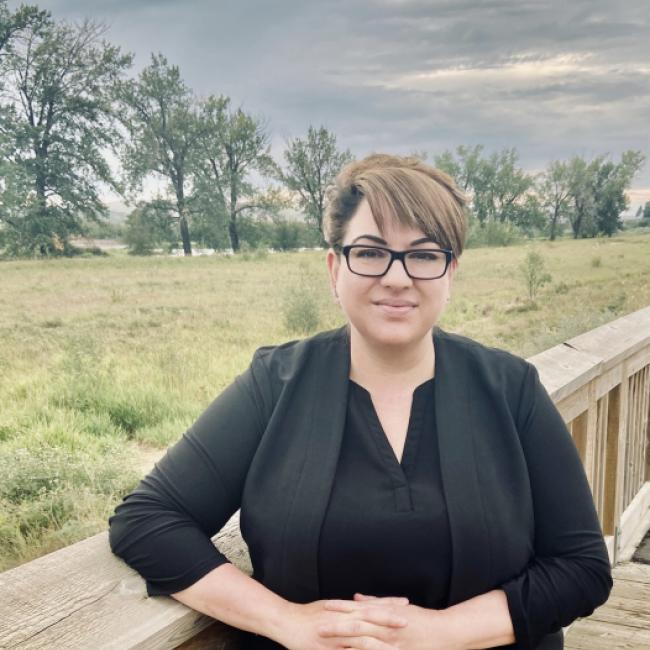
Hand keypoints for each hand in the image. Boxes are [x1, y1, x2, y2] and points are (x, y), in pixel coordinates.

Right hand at [275, 596, 410, 649]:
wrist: (286, 621)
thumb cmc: (306, 616)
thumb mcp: (329, 608)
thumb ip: (345, 610)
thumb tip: (359, 605)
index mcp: (345, 609)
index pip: (371, 604)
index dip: (389, 604)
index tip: (405, 603)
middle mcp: (343, 617)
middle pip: (370, 617)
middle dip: (389, 618)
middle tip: (408, 620)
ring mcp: (336, 632)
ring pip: (362, 635)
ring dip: (379, 639)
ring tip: (395, 643)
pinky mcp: (328, 646)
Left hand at [320, 592, 453, 649]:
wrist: (445, 632)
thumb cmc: (421, 619)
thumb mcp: (396, 607)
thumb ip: (375, 602)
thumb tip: (357, 598)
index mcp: (384, 613)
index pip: (357, 609)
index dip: (340, 608)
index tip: (324, 606)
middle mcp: (386, 626)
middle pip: (357, 624)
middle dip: (337, 626)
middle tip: (318, 626)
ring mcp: (391, 642)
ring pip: (364, 642)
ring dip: (346, 643)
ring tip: (330, 644)